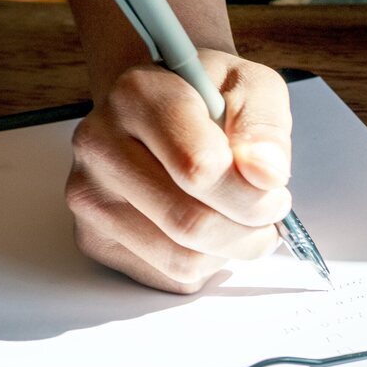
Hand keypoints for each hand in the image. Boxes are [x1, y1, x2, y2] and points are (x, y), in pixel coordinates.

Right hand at [65, 51, 293, 292]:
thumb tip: (266, 176)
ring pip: (181, 261)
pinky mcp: (93, 238)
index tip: (276, 192)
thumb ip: (265, 128)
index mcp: (137, 97)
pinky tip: (205, 230)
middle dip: (249, 231)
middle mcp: (101, 146)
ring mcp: (89, 196)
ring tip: (239, 220)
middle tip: (268, 216)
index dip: (252, 194)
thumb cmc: (204, 97)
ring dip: (230, 251)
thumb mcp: (251, 87)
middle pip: (190, 223)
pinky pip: (169, 278)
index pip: (200, 170)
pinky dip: (205, 264)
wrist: (153, 110)